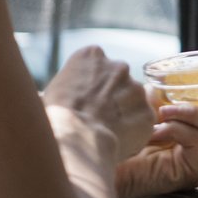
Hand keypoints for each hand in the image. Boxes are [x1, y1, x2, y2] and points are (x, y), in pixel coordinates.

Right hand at [41, 46, 154, 162]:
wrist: (75, 137)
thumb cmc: (55, 116)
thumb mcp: (50, 91)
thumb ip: (66, 86)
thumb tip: (54, 94)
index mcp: (91, 56)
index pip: (95, 64)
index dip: (89, 84)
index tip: (83, 99)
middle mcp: (118, 66)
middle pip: (118, 81)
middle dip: (110, 97)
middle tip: (96, 117)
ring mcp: (136, 88)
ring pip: (132, 101)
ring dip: (123, 114)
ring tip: (104, 132)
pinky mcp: (147, 112)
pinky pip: (141, 123)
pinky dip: (132, 132)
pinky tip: (116, 142)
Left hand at [116, 83, 197, 196]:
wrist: (103, 156)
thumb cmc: (125, 133)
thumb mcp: (151, 105)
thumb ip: (168, 93)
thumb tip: (174, 76)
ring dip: (192, 113)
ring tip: (163, 110)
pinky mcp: (189, 172)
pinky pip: (197, 141)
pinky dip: (177, 128)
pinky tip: (156, 128)